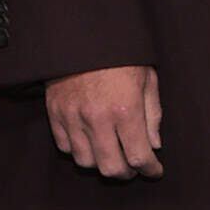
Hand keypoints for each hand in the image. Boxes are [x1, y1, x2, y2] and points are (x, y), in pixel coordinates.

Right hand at [46, 65, 163, 179]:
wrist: (82, 36)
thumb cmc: (121, 57)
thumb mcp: (147, 80)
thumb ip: (152, 115)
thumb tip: (154, 145)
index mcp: (126, 110)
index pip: (138, 156)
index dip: (150, 169)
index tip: (155, 171)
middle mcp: (98, 119)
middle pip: (110, 168)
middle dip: (126, 173)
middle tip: (134, 167)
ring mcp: (73, 118)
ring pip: (85, 162)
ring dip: (101, 164)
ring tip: (112, 154)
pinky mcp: (55, 114)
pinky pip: (65, 147)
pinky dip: (79, 151)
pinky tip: (91, 142)